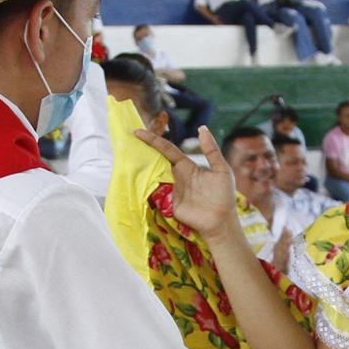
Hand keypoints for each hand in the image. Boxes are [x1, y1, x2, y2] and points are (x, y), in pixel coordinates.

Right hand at [134, 126, 240, 243]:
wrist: (221, 221)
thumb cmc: (223, 195)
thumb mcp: (221, 169)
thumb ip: (211, 150)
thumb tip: (202, 128)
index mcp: (186, 166)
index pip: (166, 149)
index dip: (153, 140)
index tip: (138, 132)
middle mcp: (175, 176)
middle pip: (155, 160)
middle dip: (141, 151)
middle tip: (125, 140)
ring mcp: (170, 189)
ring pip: (152, 175)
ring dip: (140, 167)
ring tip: (124, 156)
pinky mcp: (167, 203)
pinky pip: (153, 193)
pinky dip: (144, 186)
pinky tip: (134, 178)